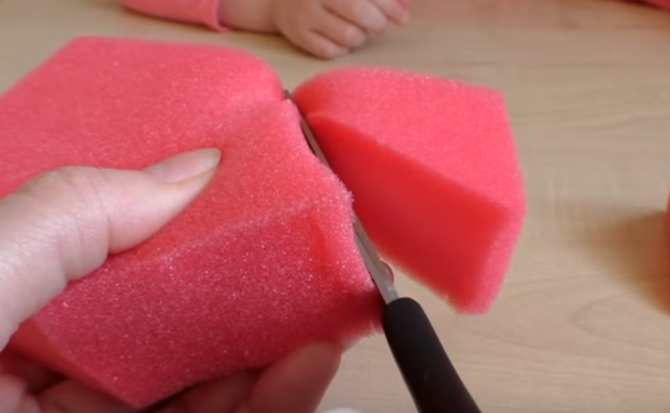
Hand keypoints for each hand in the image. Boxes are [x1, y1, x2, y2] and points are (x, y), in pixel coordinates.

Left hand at [0, 148, 342, 412]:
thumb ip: (74, 214)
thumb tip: (193, 168)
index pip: (91, 262)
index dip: (163, 228)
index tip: (230, 198)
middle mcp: (32, 384)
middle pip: (151, 332)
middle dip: (229, 296)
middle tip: (291, 259)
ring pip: (190, 395)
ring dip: (265, 360)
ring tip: (322, 314)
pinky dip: (263, 406)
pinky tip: (305, 370)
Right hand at [220, 0, 409, 58]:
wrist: (279, 0)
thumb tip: (406, 7)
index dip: (391, 7)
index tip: (404, 18)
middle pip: (360, 13)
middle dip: (377, 23)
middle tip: (378, 25)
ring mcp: (304, 14)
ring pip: (349, 36)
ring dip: (361, 37)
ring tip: (357, 30)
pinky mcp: (298, 36)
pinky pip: (332, 52)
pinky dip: (343, 48)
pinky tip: (340, 39)